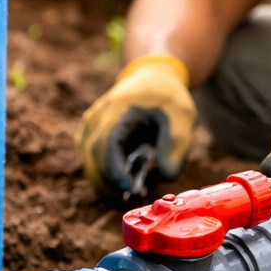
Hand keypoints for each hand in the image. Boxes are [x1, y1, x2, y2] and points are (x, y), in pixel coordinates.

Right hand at [75, 55, 196, 198]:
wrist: (151, 78)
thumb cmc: (167, 98)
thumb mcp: (183, 117)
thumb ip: (176, 146)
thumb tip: (164, 176)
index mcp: (117, 109)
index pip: (105, 146)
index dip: (115, 172)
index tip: (132, 189)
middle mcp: (95, 119)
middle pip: (94, 163)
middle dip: (116, 185)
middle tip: (141, 193)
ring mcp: (87, 129)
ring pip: (91, 168)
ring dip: (112, 184)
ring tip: (139, 183)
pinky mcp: (87, 139)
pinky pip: (93, 166)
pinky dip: (108, 178)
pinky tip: (129, 177)